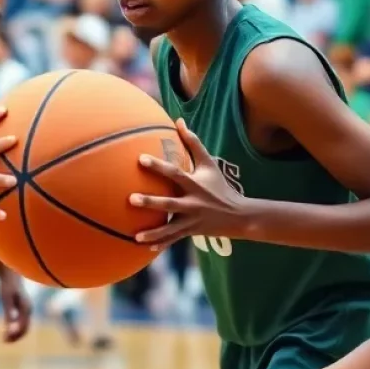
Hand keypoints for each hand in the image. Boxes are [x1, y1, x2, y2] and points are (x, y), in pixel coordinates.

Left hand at [0, 269, 31, 343]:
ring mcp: (27, 310)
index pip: (22, 327)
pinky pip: (21, 323)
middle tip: (3, 340)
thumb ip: (9, 311)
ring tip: (3, 338)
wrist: (10, 275)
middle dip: (15, 336)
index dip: (14, 335)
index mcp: (26, 308)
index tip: (3, 339)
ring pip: (24, 327)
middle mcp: (29, 310)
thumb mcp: (6, 299)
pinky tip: (6, 330)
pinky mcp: (22, 309)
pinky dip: (14, 328)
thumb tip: (10, 324)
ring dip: (15, 334)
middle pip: (25, 328)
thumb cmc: (7, 286)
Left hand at [129, 119, 247, 246]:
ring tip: (136, 236)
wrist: (239, 215)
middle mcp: (192, 203)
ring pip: (170, 228)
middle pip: (168, 203)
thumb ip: (193, 142)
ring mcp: (191, 220)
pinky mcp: (191, 232)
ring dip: (154, 233)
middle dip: (150, 202)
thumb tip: (178, 120)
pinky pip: (174, 239)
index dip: (158, 166)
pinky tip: (146, 248)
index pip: (174, 173)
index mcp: (194, 184)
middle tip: (130, 199)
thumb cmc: (220, 185)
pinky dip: (162, 243)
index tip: (140, 159)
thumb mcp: (209, 163)